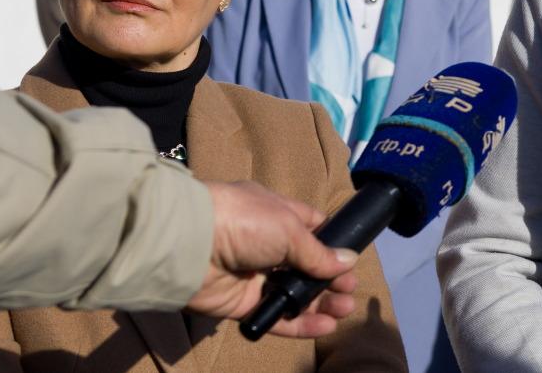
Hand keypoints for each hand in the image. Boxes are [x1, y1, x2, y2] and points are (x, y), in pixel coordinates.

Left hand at [190, 180, 361, 337]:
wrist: (190, 246)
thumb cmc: (244, 222)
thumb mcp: (289, 228)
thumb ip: (318, 252)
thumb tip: (348, 261)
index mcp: (276, 214)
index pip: (311, 229)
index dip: (332, 245)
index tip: (351, 260)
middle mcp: (267, 245)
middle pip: (306, 266)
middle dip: (330, 279)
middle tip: (349, 291)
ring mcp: (254, 277)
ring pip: (294, 294)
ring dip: (320, 302)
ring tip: (344, 310)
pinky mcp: (243, 305)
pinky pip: (277, 317)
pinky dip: (301, 323)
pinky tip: (325, 326)